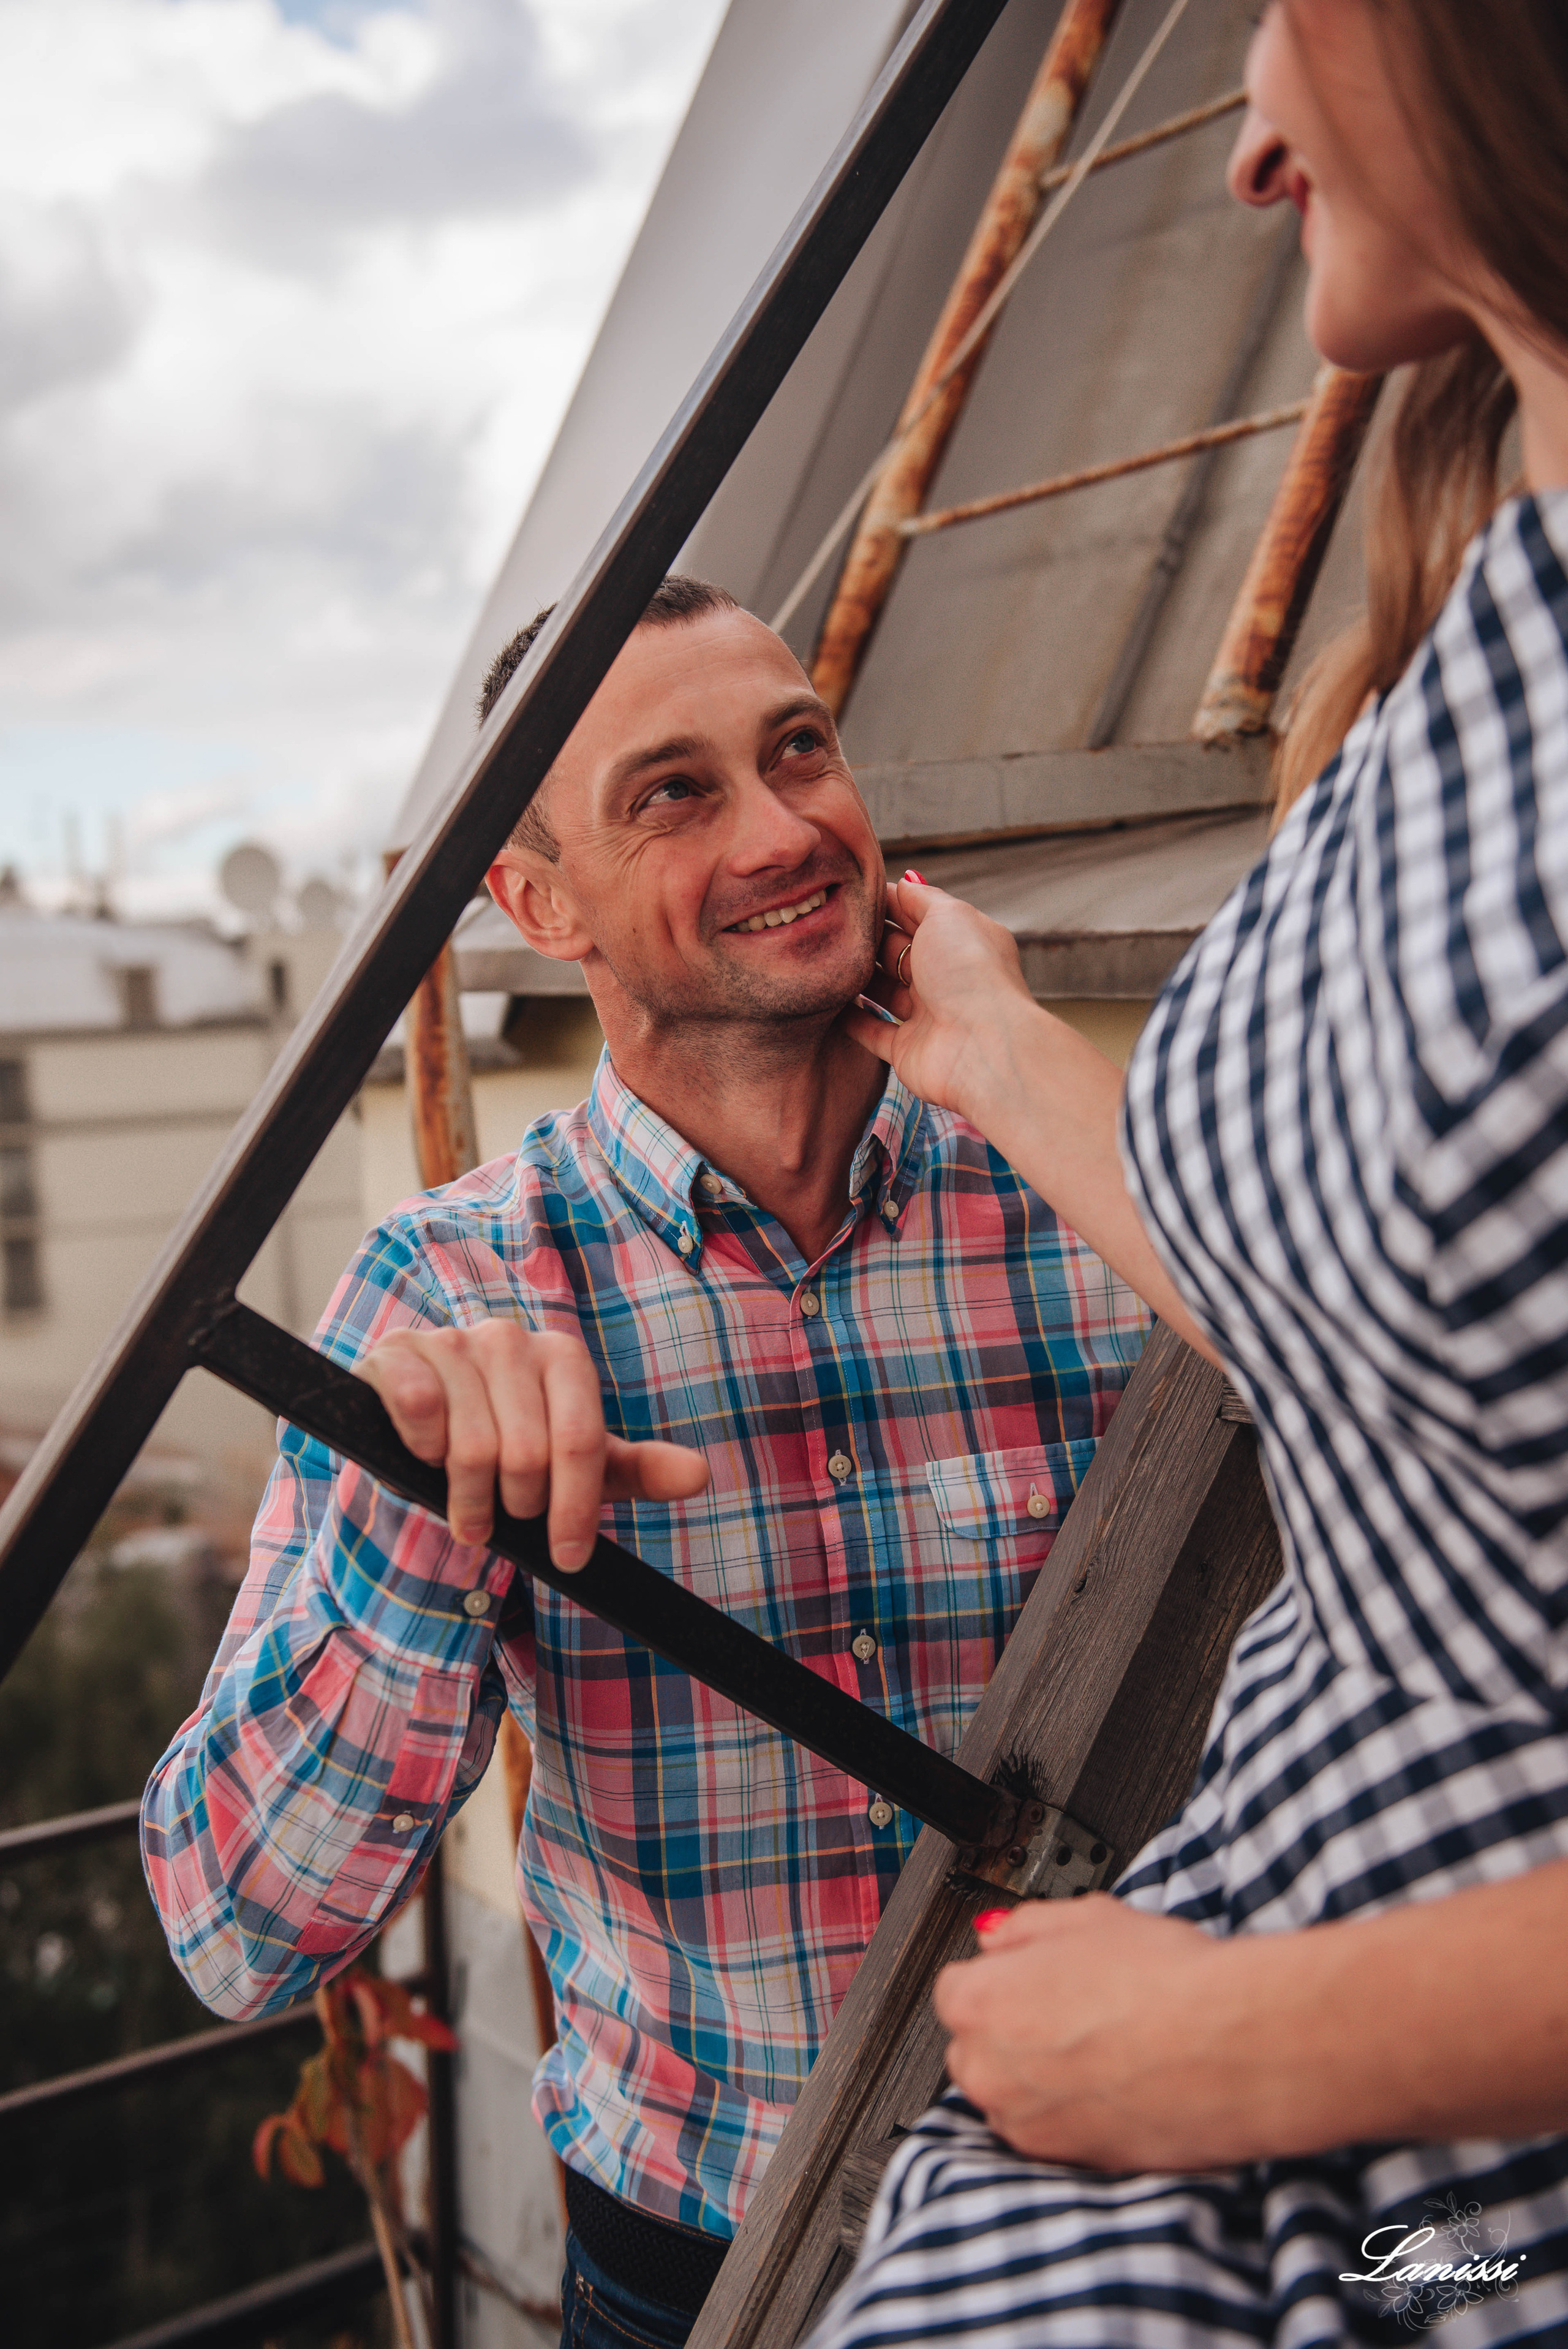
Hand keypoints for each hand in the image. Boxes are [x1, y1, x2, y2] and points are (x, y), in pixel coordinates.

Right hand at [357, 1320, 708, 1564]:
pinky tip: (424, 1457)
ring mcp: (452, 1341)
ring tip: (468, 1512)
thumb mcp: (581, 1466)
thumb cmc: (514, 1451)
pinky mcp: (397, 1353)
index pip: (581, 1442)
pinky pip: (419, 1408)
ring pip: (472, 1446)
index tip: (567, 1559)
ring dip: (468, 1501)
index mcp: (563, 1358)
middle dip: (516, 1507)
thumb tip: (700, 1475)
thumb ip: (640, 1469)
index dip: (574, 1510)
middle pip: (526, 1453)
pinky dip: (422, 1451)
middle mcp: (510, 1338)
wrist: (425, 1438)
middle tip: (503, 1521)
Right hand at [845, 875, 1036, 1126]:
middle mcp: (946, 978)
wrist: (982, 1046)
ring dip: (857, 978)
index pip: (918, 916)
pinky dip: (852, 1019)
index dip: (887, 904)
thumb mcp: (949, 915)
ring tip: (823, 959)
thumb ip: (923, 897)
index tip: (849, 894)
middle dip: (867, 939)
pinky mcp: (908, 1050)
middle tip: (829, 925)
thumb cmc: (970, 972)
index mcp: (960, 942)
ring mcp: (927, 1015)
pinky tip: (825, 1002)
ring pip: (884, 991)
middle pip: (897, 952)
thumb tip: (906, 881)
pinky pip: (873, 1032)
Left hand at [936, 1896, 1244, 2171]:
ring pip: (1011, 2095)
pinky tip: (1117, 2083)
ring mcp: (1026, 2125)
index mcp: (981, 2003)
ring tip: (1102, 2048)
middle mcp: (990, 2072)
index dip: (1000, 1979)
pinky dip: (1070, 2114)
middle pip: (977, 2047)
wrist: (1234, 2048)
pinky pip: (1049, 2134)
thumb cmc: (1167, 1982)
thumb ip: (1025, 1927)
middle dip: (1011, 2031)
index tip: (1029, 1978)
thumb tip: (998, 1937)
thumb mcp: (1089, 1917)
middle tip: (1072, 2011)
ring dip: (1038, 2078)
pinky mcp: (1068, 2163)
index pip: (957, 1990)